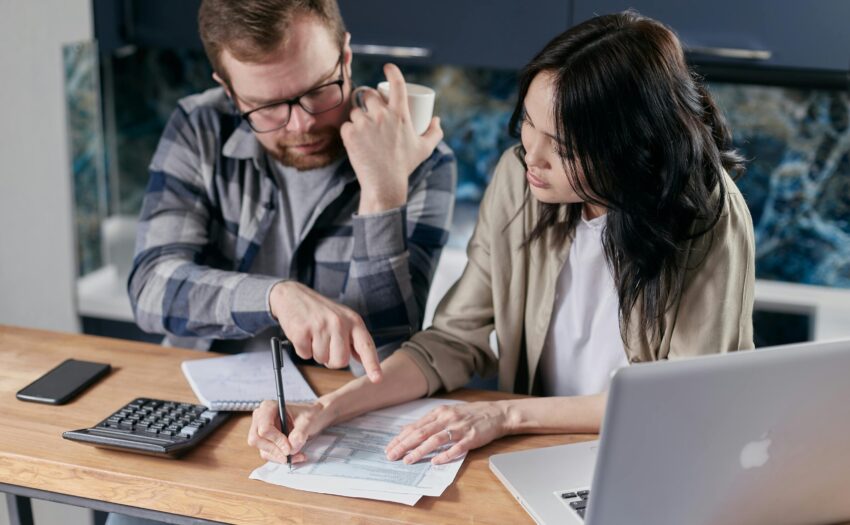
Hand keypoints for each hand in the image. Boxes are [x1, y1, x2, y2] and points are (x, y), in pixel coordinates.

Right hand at [247, 399, 334, 463]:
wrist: (313, 419)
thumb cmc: (309, 414)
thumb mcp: (308, 420)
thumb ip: (300, 432)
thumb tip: (291, 447)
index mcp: (269, 407)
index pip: (264, 428)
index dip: (276, 440)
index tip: (289, 448)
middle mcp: (261, 418)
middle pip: (257, 440)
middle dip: (275, 450)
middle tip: (290, 455)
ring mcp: (261, 431)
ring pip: (262, 450)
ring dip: (280, 456)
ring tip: (298, 455)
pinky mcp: (266, 442)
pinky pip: (268, 455)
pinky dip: (281, 458)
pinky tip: (295, 456)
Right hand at [269, 281, 382, 381]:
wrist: (293, 295)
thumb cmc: (320, 311)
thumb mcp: (343, 319)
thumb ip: (353, 339)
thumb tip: (362, 360)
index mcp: (353, 321)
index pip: (366, 346)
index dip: (372, 364)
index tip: (377, 379)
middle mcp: (339, 323)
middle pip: (340, 361)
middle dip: (331, 360)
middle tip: (325, 344)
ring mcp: (321, 326)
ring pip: (322, 359)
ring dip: (316, 353)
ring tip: (313, 335)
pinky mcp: (302, 331)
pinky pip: (305, 355)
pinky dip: (302, 349)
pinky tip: (303, 334)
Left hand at [341, 63, 443, 213]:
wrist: (384, 184)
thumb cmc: (405, 165)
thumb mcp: (424, 149)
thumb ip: (434, 133)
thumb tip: (436, 119)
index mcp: (400, 114)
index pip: (397, 84)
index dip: (392, 71)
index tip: (388, 67)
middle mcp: (381, 115)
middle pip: (369, 95)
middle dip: (369, 100)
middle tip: (370, 110)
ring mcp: (364, 124)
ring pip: (356, 111)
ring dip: (358, 117)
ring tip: (363, 129)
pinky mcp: (350, 134)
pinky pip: (346, 125)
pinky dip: (349, 131)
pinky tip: (354, 139)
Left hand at [384, 401, 510, 464]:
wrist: (497, 413)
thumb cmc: (470, 414)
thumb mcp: (447, 413)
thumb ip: (428, 421)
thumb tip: (407, 430)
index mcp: (439, 412)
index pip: (415, 426)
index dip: (401, 438)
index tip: (389, 447)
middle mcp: (447, 418)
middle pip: (421, 433)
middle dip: (404, 445)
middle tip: (392, 456)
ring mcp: (459, 428)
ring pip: (435, 440)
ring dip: (420, 451)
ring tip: (408, 460)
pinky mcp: (471, 438)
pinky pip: (456, 447)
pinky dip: (445, 455)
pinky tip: (435, 462)